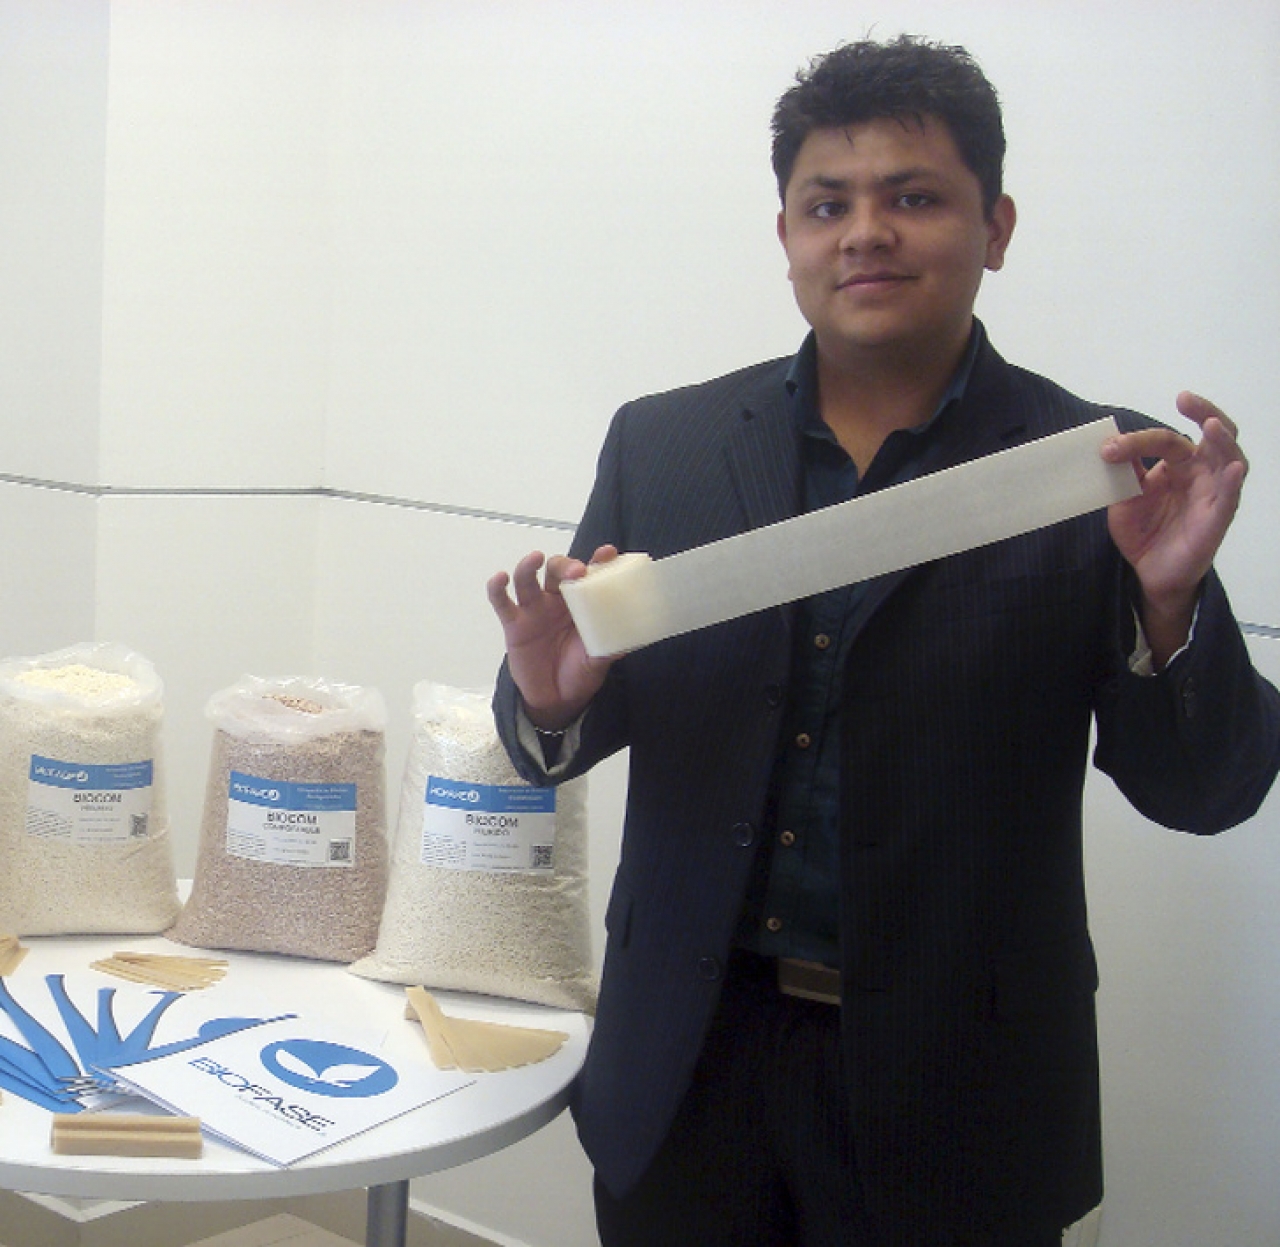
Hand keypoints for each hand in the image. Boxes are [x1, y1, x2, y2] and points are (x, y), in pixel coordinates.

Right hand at [486, 546, 620, 729]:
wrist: (556, 700)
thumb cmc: (579, 673)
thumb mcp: (598, 661)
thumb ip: (608, 649)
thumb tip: (626, 641)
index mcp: (582, 603)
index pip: (590, 575)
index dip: (598, 561)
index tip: (608, 552)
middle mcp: (557, 600)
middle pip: (557, 570)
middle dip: (565, 565)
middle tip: (577, 571)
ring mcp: (534, 610)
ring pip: (527, 579)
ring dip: (529, 566)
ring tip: (536, 558)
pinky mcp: (513, 624)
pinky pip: (501, 602)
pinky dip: (497, 588)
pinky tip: (501, 577)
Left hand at [1102, 392, 1247, 664]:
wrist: (1147, 572)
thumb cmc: (1143, 532)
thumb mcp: (1125, 498)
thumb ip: (1124, 473)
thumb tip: (1111, 443)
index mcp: (1179, 465)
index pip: (1165, 440)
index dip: (1137, 441)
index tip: (1108, 448)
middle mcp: (1202, 474)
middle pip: (1214, 436)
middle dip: (1204, 412)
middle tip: (1185, 399)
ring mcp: (1214, 494)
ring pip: (1230, 459)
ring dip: (1222, 440)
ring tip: (1210, 425)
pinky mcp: (1218, 519)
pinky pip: (1231, 498)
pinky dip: (1233, 482)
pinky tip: (1231, 468)